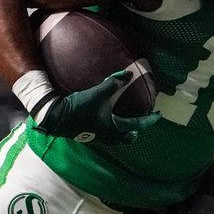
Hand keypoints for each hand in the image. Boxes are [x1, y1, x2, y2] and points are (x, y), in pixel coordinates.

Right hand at [34, 71, 161, 144]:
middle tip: (140, 124)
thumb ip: (114, 83)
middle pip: (126, 139)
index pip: (137, 125)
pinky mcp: (86, 135)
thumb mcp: (99, 93)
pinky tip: (105, 120)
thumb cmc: (79, 108)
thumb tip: (129, 74)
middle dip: (134, 132)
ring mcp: (96, 137)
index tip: (159, 114)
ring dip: (122, 132)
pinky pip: (104, 135)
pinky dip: (110, 130)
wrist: (55, 117)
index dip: (150, 120)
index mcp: (113, 128)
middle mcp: (106, 136)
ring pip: (115, 139)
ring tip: (124, 123)